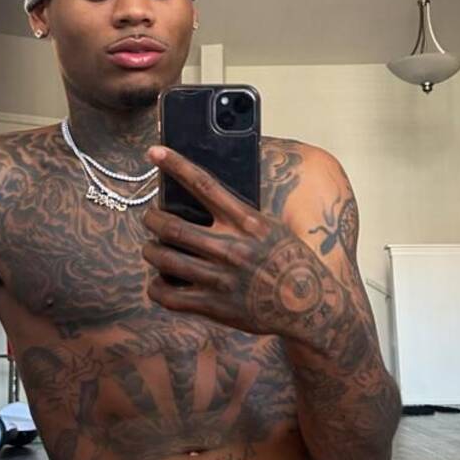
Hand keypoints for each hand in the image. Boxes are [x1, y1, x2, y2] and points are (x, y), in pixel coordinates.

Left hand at [140, 145, 345, 345]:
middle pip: (171, 226)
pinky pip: (168, 296)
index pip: (204, 185)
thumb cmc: (291, 262)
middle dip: (152, 218)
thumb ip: (240, 216)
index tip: (154, 152)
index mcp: (247, 223)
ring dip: (150, 250)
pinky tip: (160, 282)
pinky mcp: (214, 306)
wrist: (310, 307)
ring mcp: (220, 278)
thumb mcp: (271, 229)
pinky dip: (156, 287)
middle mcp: (230, 248)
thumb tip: (205, 198)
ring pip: (164, 259)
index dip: (176, 165)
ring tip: (152, 248)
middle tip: (151, 217)